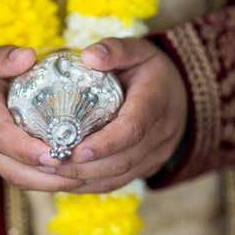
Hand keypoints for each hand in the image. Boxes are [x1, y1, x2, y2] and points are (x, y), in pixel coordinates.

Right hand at [0, 45, 82, 190]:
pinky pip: (19, 178)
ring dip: (52, 183)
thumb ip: (3, 57)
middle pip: (14, 169)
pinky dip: (46, 181)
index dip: (27, 149)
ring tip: (86, 176)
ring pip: (18, 179)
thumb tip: (29, 55)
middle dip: (50, 175)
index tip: (56, 154)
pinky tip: (74, 176)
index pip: (1, 137)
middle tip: (85, 169)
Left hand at [40, 38, 187, 192]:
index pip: (134, 128)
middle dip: (85, 167)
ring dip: (85, 179)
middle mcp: (161, 133)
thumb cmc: (151, 70)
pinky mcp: (148, 166)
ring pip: (121, 176)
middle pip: (124, 160)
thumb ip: (115, 49)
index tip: (77, 151)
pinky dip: (92, 184)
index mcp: (157, 102)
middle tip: (50, 163)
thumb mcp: (139, 50)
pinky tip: (66, 179)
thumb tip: (88, 55)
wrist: (184, 94)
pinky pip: (120, 181)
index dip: (106, 143)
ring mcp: (157, 154)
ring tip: (50, 172)